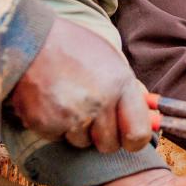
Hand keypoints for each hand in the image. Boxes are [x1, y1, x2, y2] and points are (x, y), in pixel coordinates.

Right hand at [9, 17, 151, 152]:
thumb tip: (153, 119)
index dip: (135, 141)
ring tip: (69, 101)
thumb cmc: (76, 48)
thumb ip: (131, 92)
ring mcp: (72, 115)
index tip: (129, 139)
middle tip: (93, 117)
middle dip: (103, 136)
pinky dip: (55, 127)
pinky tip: (52, 103)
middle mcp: (100, 102)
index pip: (138, 133)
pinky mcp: (46, 123)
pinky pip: (58, 138)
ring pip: (82, 143)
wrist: (32, 40)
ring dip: (78, 130)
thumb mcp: (113, 62)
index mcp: (121, 84)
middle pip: (110, 144)